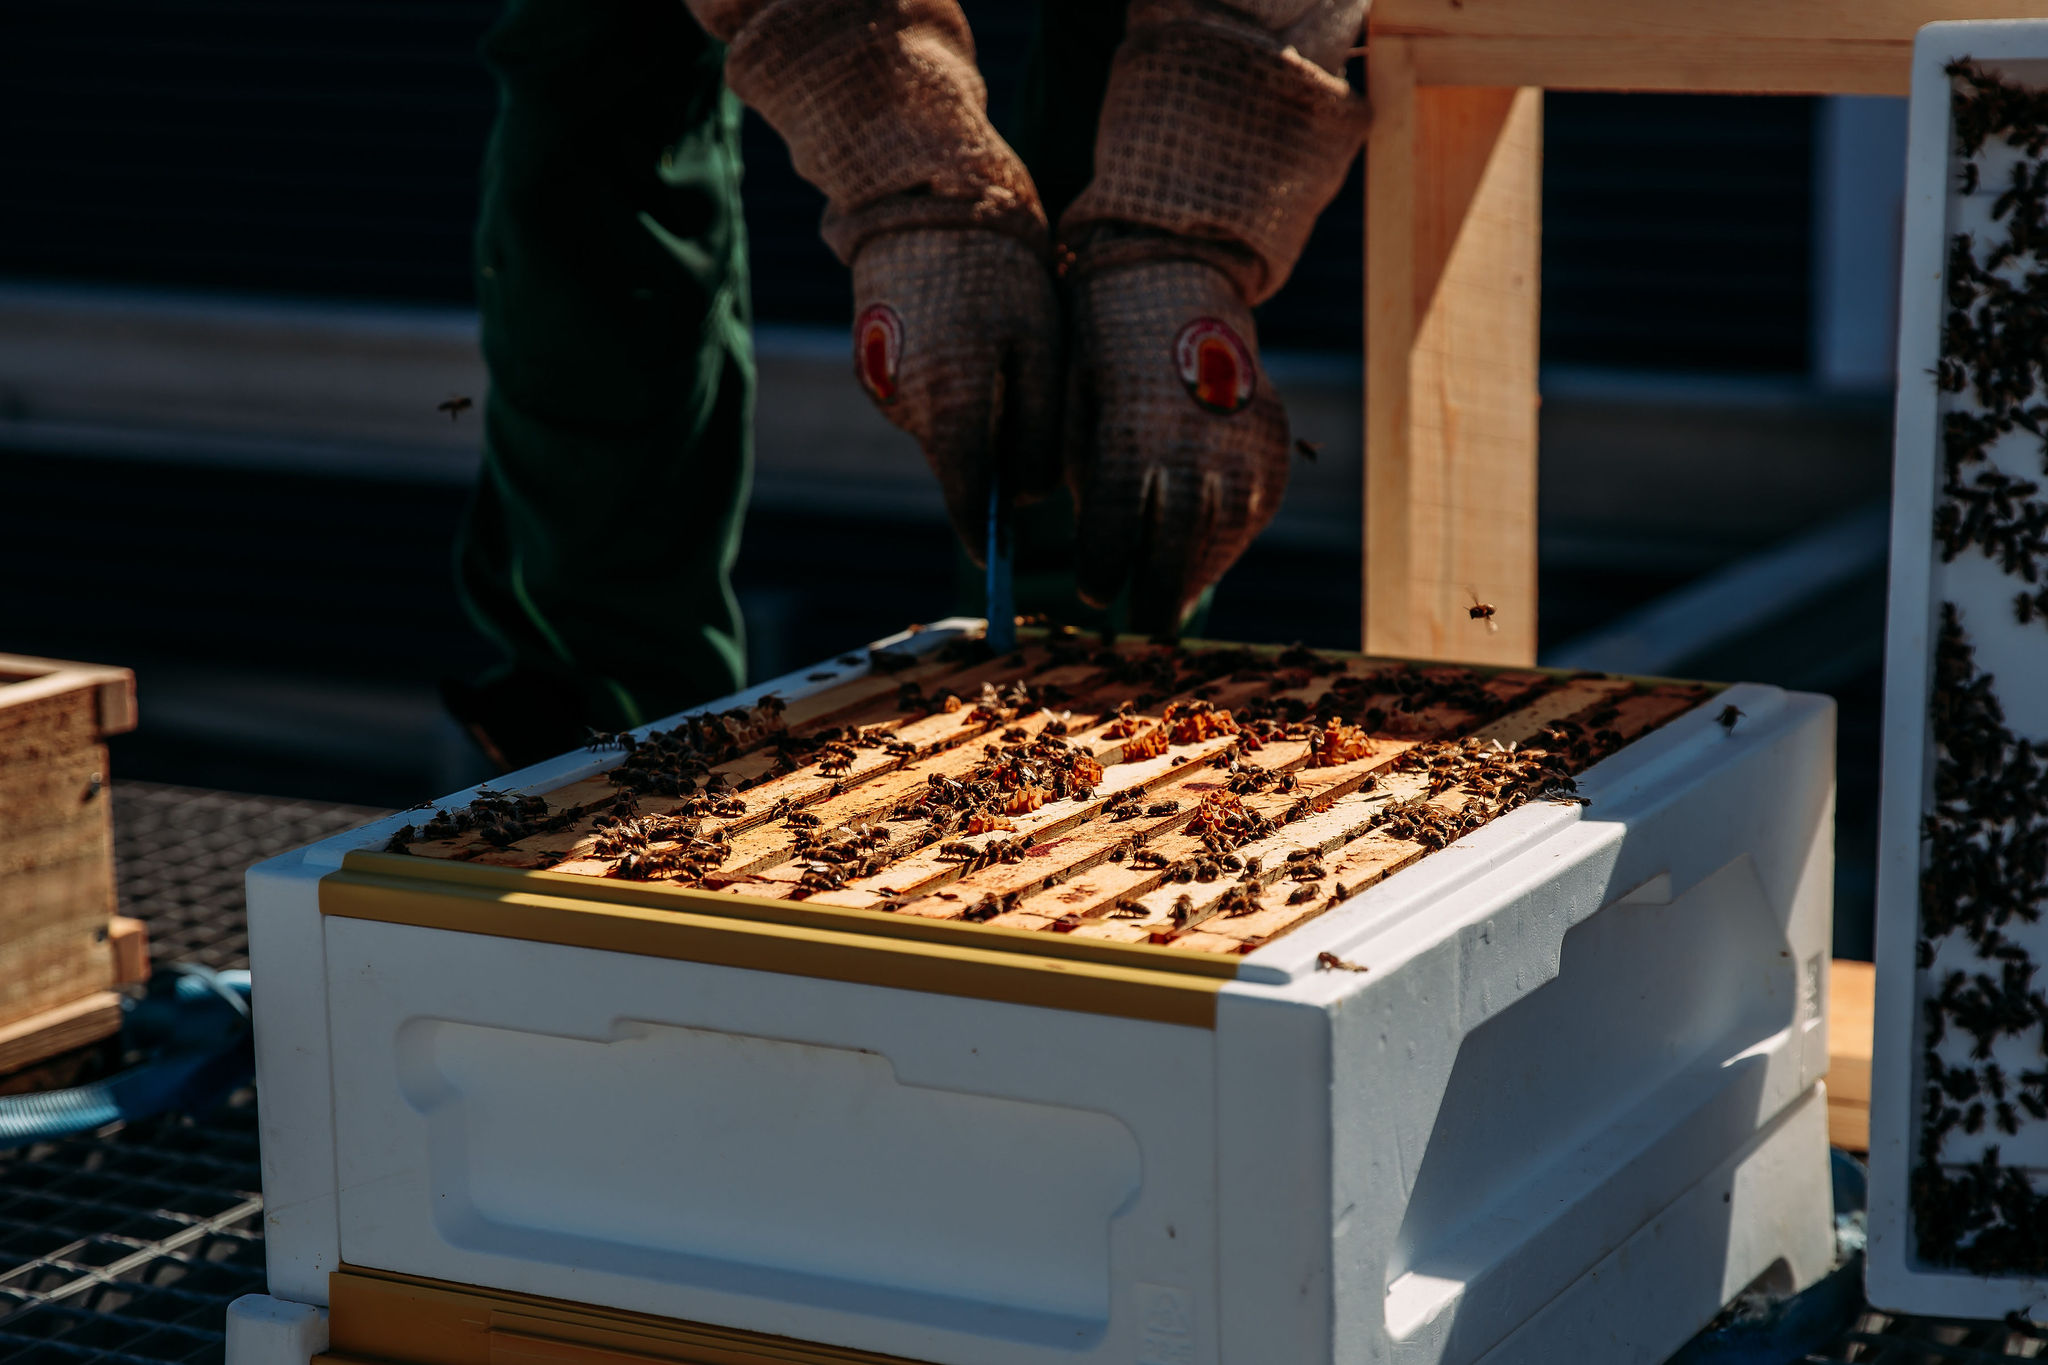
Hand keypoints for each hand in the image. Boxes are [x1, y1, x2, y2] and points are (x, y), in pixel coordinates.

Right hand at [851, 229, 1061, 561]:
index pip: (967, 497)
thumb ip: (1037, 429)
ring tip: (1001, 353)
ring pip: (940, 429)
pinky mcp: (871, 362)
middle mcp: (907, 407)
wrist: (920, 192)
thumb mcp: (1041, 345)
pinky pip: (921, 397)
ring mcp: (882, 385)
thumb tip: (1029, 495)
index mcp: (951, 405)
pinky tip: (967, 336)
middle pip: (957, 462)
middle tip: (1030, 411)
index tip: (996, 559)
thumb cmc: (999, 266)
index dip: (984, 532)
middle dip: (992, 456)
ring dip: (972, 414)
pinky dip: (948, 385)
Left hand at [1063, 255, 1289, 631]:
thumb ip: (1082, 482)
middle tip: (1137, 618)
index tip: (1092, 588)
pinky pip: (1249, 520)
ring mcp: (1241, 454)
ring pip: (1216, 546)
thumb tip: (1089, 549)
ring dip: (1190, 577)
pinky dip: (1224, 543)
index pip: (1111, 538)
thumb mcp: (1075, 411)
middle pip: (1170, 556)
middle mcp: (1191, 452)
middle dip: (1150, 595)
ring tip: (1168, 594)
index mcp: (1129, 442)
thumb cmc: (1103, 353)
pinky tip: (1202, 552)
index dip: (1099, 572)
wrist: (1176, 282)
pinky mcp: (1273, 453)